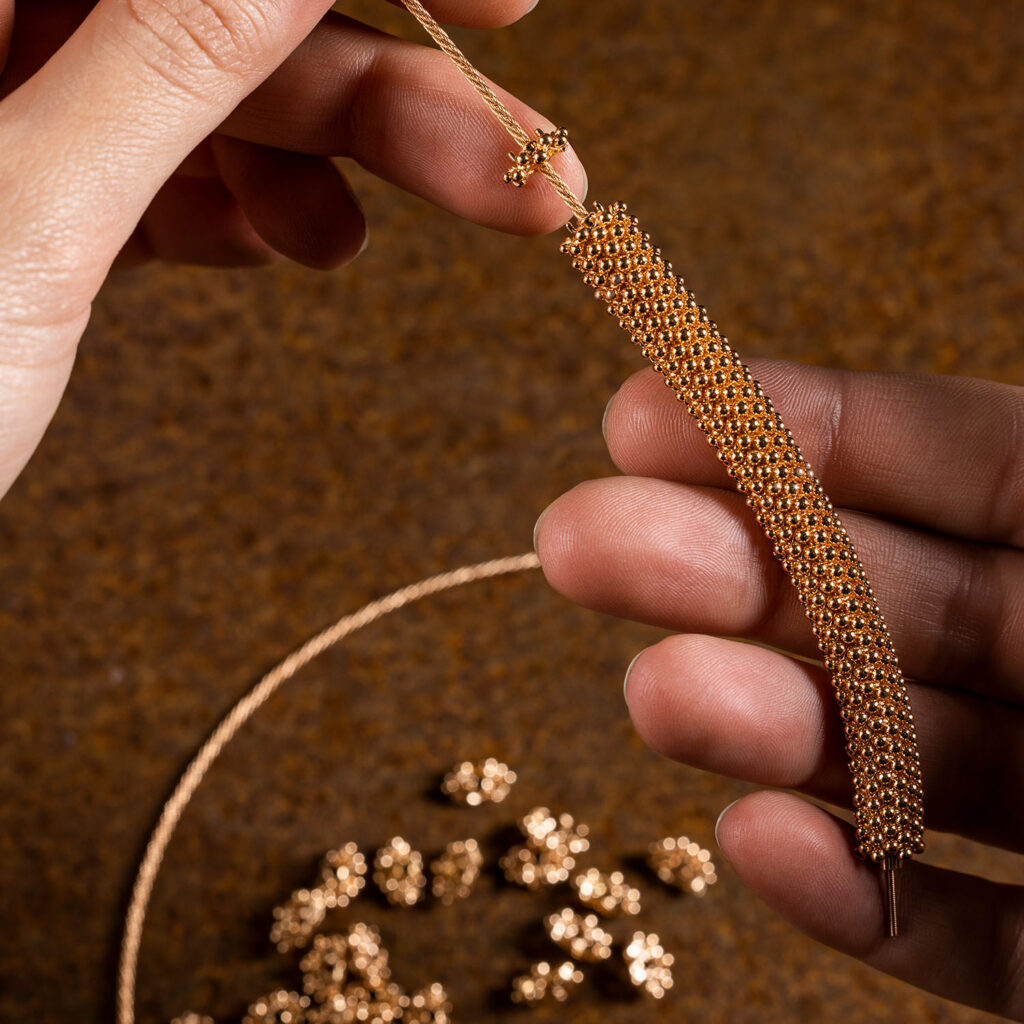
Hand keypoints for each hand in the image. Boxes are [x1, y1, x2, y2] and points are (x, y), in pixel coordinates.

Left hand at [0, 0, 584, 498]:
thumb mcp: (25, 219)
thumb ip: (176, 53)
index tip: (511, 7)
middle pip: (216, 17)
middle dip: (376, 90)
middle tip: (520, 157)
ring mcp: (0, 108)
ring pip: (206, 102)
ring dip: (327, 168)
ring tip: (393, 242)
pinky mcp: (27, 193)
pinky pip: (162, 175)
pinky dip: (240, 212)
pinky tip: (289, 247)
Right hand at [535, 359, 1023, 1018]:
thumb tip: (904, 428)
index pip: (959, 460)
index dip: (801, 430)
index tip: (648, 416)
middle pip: (893, 606)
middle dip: (734, 570)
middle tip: (581, 542)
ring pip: (909, 763)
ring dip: (773, 731)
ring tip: (655, 694)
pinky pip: (970, 931)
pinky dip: (866, 899)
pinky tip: (761, 851)